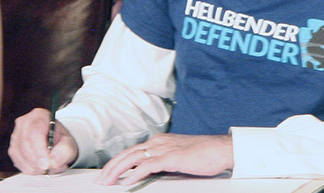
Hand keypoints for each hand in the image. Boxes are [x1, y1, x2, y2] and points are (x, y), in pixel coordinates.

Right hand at [8, 108, 78, 173]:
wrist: (56, 143)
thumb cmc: (61, 140)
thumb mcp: (69, 143)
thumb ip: (65, 150)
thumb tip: (53, 161)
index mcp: (39, 115)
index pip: (35, 133)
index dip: (39, 151)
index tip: (46, 165)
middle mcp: (24, 123)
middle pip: (25, 145)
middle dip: (39, 161)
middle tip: (52, 168)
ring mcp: (16, 136)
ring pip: (21, 155)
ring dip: (36, 166)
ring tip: (50, 166)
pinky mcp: (13, 148)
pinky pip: (18, 163)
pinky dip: (31, 169)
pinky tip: (41, 166)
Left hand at [97, 134, 232, 185]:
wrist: (222, 149)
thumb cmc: (205, 154)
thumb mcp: (180, 157)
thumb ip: (165, 162)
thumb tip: (152, 172)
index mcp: (160, 141)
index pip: (133, 151)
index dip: (118, 162)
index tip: (108, 172)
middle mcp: (159, 142)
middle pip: (128, 154)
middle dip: (111, 167)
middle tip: (100, 179)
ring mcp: (165, 149)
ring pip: (133, 158)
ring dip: (117, 171)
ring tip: (107, 181)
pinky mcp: (172, 158)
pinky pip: (148, 166)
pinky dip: (134, 174)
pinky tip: (127, 182)